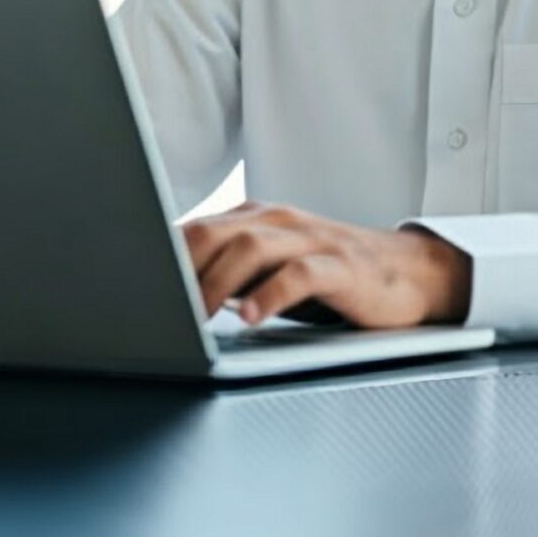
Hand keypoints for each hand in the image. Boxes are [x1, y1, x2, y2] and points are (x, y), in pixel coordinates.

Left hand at [181, 204, 473, 329]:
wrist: (407, 272)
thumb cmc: (328, 275)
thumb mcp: (272, 269)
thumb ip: (227, 273)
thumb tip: (168, 297)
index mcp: (255, 219)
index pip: (195, 230)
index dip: (159, 258)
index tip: (130, 288)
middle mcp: (279, 221)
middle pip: (215, 232)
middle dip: (179, 268)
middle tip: (156, 306)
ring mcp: (311, 240)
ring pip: (251, 247)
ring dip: (217, 283)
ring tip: (196, 317)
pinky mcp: (341, 266)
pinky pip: (300, 274)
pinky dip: (271, 294)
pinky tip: (251, 317)